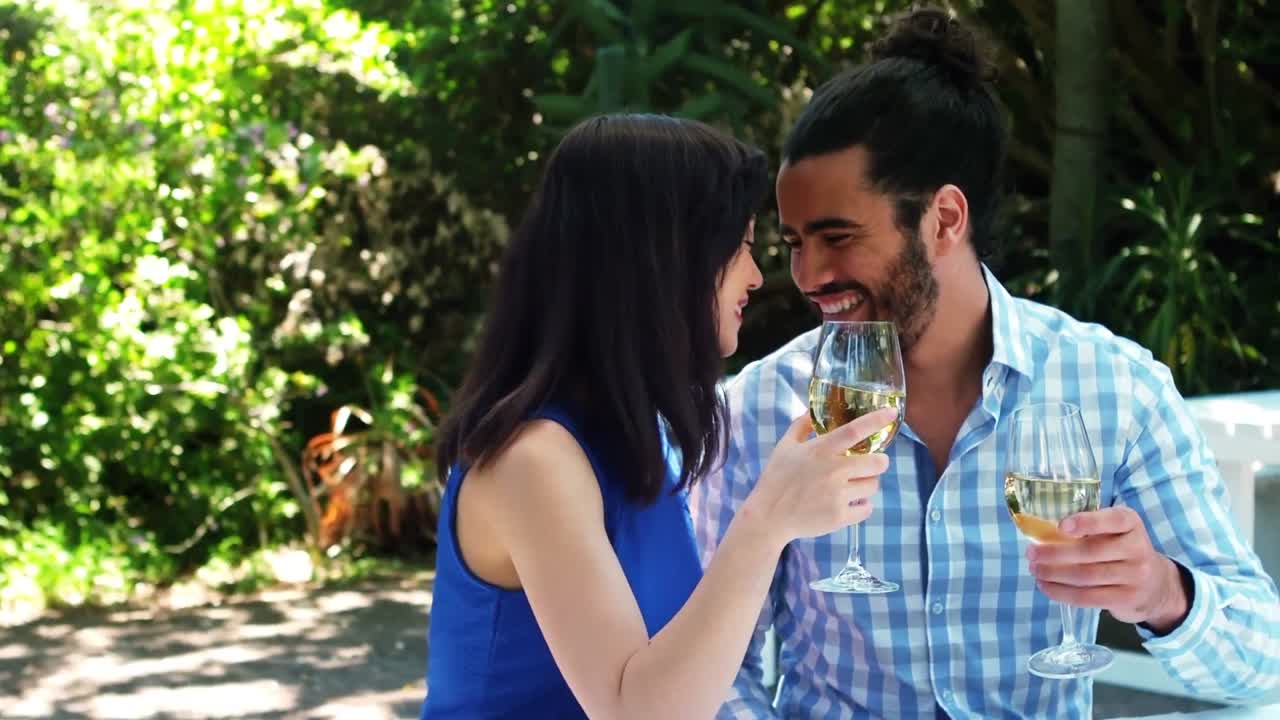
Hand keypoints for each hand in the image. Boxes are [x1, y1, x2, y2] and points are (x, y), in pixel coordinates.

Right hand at [741, 408, 895, 547]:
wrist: (768, 517)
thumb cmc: (776, 478)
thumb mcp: (784, 447)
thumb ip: (801, 426)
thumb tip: (813, 410)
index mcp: (820, 450)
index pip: (855, 430)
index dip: (876, 420)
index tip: (892, 413)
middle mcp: (833, 471)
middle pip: (877, 462)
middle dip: (879, 461)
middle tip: (871, 463)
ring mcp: (838, 496)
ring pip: (873, 486)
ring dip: (867, 484)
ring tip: (852, 486)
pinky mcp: (840, 517)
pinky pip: (867, 509)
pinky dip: (862, 506)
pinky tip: (849, 503)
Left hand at [1026, 506, 1189, 632]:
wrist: (1156, 585)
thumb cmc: (1121, 551)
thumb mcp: (1113, 532)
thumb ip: (1088, 528)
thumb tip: (1042, 532)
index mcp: (1131, 523)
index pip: (1112, 519)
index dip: (1087, 522)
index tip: (1061, 526)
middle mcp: (1137, 548)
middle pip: (1090, 551)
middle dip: (1055, 553)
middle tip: (1032, 554)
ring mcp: (1136, 575)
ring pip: (1086, 576)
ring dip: (1054, 574)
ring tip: (1035, 570)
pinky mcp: (1128, 598)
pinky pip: (1089, 597)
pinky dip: (1062, 593)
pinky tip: (1046, 587)